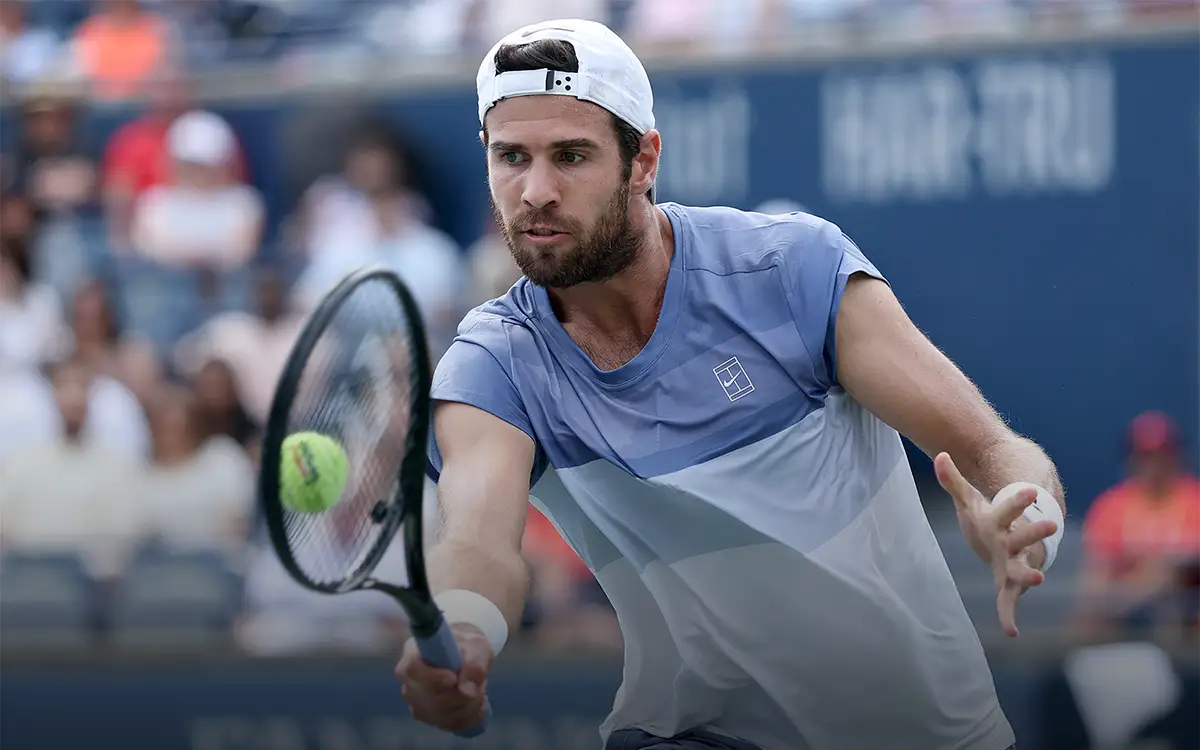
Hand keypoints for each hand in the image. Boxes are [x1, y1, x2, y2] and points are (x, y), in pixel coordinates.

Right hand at [395, 623, 492, 732]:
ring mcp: (416, 701)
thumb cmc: (468, 646)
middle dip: (459, 695)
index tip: (453, 678)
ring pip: (439, 715)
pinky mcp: (428, 716)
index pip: (411, 669)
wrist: (468, 657)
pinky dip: (468, 716)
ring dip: (467, 706)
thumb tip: (467, 691)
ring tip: (478, 690)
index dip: (432, 678)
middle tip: (478, 684)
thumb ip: (474, 664)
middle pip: (428, 699)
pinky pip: (448, 724)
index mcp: (414, 653)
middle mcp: (409, 680)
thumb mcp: (477, 647)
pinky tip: (476, 703)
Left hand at [934, 453, 1058, 637]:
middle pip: (1023, 536)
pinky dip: (1008, 615)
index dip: (1019, 500)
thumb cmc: (987, 518)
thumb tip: (939, 455)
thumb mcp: (967, 499)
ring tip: (1038, 578)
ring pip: (1022, 568)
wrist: (1006, 543)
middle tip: (1052, 524)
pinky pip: (1008, 600)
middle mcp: (1012, 542)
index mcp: (1001, 520)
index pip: (1009, 508)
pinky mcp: (1008, 584)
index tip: (1031, 489)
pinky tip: (1011, 632)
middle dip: (1035, 531)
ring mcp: (1013, 564)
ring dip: (1029, 573)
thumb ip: (952, 480)